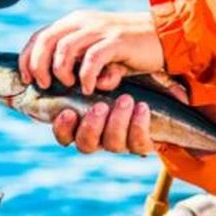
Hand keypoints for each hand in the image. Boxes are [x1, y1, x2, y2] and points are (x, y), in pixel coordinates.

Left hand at [19, 10, 164, 94]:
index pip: (39, 36)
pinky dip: (86, 77)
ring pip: (65, 49)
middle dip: (39, 66)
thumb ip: (76, 59)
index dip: (28, 58)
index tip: (28, 79)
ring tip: (71, 86)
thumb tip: (53, 80)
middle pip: (46, 41)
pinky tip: (91, 88)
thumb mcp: (96, 49)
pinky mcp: (117, 40)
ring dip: (62, 72)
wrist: (163, 36)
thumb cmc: (127, 49)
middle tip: (46, 85)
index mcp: (74, 22)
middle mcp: (83, 22)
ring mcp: (100, 29)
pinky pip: (92, 59)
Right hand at [52, 75, 188, 154]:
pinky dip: (138, 125)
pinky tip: (142, 107)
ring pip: (112, 144)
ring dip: (117, 122)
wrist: (152, 85)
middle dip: (91, 127)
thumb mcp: (100, 71)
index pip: (64, 135)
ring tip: (126, 99)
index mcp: (80, 124)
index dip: (63, 128)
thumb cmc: (117, 76)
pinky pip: (138, 144)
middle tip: (100, 106)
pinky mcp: (140, 143)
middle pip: (85, 145)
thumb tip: (91, 75)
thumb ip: (89, 72)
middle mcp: (98, 137)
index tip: (68, 112)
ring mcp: (119, 142)